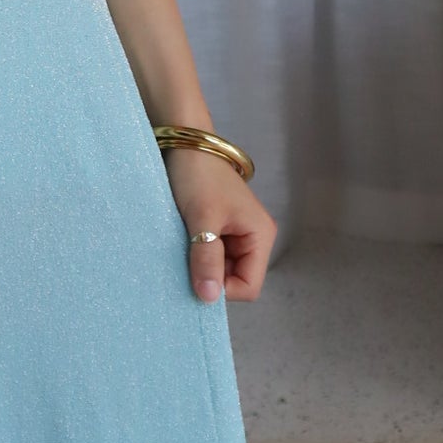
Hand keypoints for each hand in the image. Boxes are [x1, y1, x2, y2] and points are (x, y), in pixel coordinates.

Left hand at [163, 147, 276, 303]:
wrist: (185, 143)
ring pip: (221, 269)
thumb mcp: (202, 219)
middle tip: (185, 259)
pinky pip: (211, 255)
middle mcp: (254, 237)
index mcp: (260, 235)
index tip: (195, 275)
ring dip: (201, 264)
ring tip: (182, 246)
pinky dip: (196, 253)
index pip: (249, 286)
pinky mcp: (220, 228)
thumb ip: (207, 258)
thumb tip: (210, 298)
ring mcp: (237, 233)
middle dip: (211, 276)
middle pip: (235, 280)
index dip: (223, 289)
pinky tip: (182, 241)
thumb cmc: (198, 175)